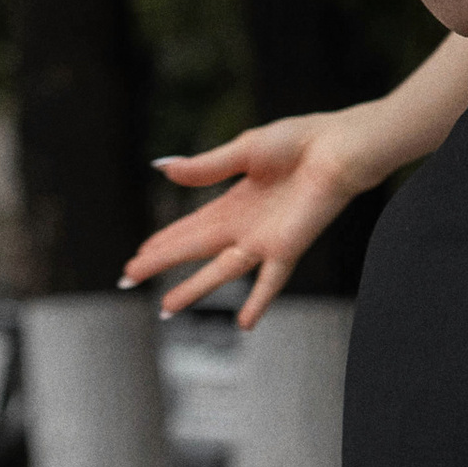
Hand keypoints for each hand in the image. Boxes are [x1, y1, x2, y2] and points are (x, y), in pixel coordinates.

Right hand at [120, 111, 373, 324]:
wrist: (339, 147)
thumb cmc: (299, 141)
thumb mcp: (244, 150)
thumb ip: (206, 167)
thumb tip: (161, 168)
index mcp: (233, 202)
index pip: (189, 227)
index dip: (163, 241)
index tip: (138, 255)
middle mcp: (245, 226)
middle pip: (195, 250)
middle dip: (161, 263)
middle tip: (129, 278)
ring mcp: (266, 240)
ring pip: (221, 272)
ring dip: (194, 289)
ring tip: (166, 309)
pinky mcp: (289, 248)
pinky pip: (272, 282)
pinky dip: (259, 302)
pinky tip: (245, 325)